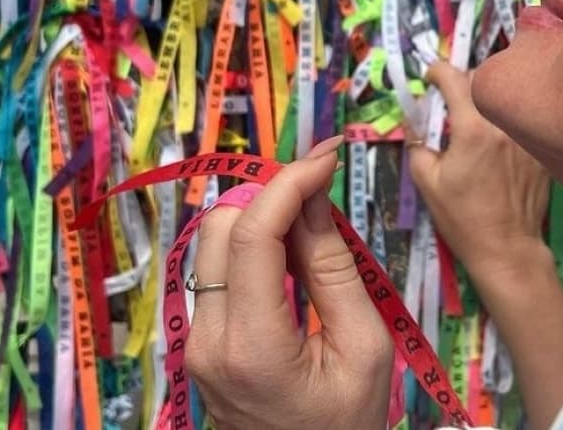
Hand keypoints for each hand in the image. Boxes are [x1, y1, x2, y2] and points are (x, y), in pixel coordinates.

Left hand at [184, 138, 393, 429]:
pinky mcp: (199, 343)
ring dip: (257, 219)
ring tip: (311, 224)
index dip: (287, 185)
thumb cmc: (347, 423)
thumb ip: (334, 270)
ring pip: (210, 245)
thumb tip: (314, 200)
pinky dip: (250, 248)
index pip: (251, 236)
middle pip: (218, 229)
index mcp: (253, 346)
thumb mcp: (365, 348)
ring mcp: (196, 343)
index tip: (325, 160)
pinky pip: (215, 273)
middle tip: (320, 191)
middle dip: (268, 196)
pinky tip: (291, 256)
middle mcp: (209, 340)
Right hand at [409, 62, 551, 275]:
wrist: (506, 247)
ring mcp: (527, 134)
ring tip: (475, 118)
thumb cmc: (462, 217)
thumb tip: (417, 120)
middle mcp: (504, 124)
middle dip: (463, 82)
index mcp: (473, 129)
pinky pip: (521, 118)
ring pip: (505, 97)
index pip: (454, 78)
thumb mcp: (427, 181)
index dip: (437, 71)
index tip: (429, 76)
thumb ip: (418, 142)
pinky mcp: (541, 146)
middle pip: (484, 79)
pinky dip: (507, 119)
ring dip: (487, 99)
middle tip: (451, 99)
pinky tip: (498, 140)